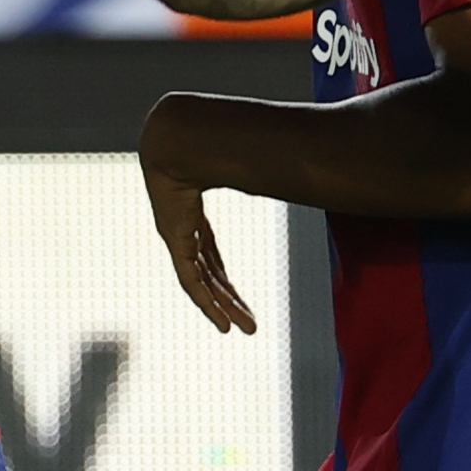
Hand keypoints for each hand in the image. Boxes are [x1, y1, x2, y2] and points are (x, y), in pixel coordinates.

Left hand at [140, 140, 258, 332]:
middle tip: (249, 325)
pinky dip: (207, 303)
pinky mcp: (176, 242)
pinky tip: (222, 323)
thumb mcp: (232, 165)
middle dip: (228, 300)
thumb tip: (294, 153)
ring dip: (222, 308)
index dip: (223, 280)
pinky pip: (192, 282)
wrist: (176, 140)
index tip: (236, 299)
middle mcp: (183, 233)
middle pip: (209, 275)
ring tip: (240, 330)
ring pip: (203, 284)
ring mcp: (178, 239)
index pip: (209, 258)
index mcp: (192, 219)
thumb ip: (257, 167)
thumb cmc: (202, 144)